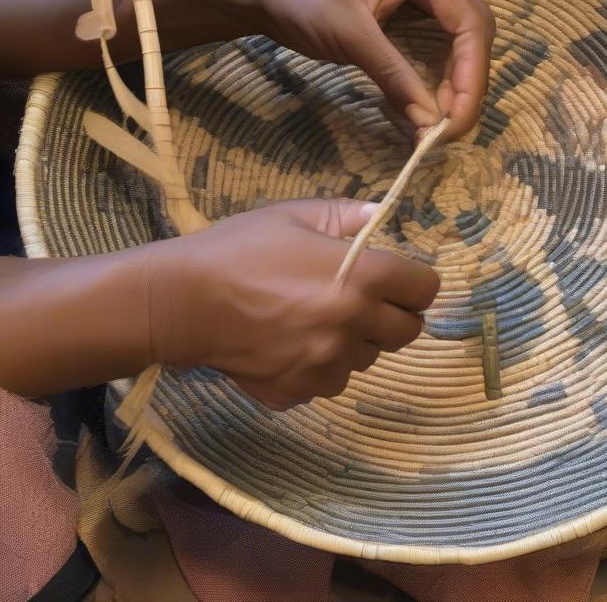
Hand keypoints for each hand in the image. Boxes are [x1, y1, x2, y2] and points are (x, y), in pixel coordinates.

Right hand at [152, 198, 439, 408]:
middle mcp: (353, 325)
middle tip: (363, 299)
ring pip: (368, 359)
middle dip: (394, 314)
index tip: (398, 278)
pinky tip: (292, 343)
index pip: (425, 290)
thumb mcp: (295, 215)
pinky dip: (322, 366)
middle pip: (408, 331)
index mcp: (361, 277)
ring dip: (357, 341)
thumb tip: (382, 214)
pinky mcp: (299, 392)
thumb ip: (347, 215)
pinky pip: (330, 382)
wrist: (182, 301)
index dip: (416, 282)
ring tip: (318, 319)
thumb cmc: (240, 248)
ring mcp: (326, 365)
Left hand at [221, 0, 495, 139]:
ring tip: (433, 123)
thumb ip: (397, 79)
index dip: (470, 78)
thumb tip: (433, 125)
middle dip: (462, 84)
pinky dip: (428, 74)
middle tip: (445, 130)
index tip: (455, 122)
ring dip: (448, 83)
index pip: (471, 24)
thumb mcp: (351, 39)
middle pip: (471, 32)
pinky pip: (432, 41)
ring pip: (454, 41)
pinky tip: (416, 104)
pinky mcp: (404, 0)